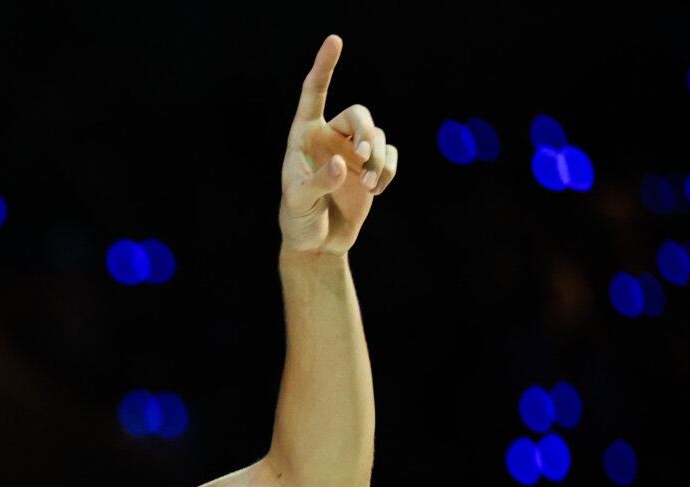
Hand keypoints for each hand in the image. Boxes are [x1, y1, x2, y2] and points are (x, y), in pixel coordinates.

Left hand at [278, 35, 396, 255]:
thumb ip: (318, 183)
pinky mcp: (371, 168)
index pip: (313, 94)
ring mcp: (353, 151)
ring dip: (378, 159)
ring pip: (378, 135)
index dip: (324, 67)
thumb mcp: (299, 203)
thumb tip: (342, 164)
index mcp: (303, 136)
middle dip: (367, 133)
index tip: (334, 40)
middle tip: (364, 157)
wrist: (317, 244)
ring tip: (370, 186)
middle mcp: (329, 137)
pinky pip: (390, 155)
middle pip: (359, 115)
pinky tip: (377, 190)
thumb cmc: (298, 220)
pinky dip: (388, 170)